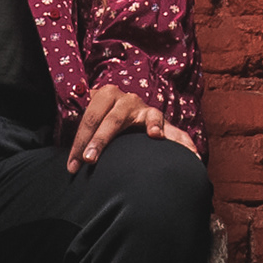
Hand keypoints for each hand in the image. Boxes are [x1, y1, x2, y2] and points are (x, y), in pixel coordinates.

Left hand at [66, 79, 198, 171]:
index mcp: (105, 95)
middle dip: (100, 140)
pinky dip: (184, 141)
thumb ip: (81, 135)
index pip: (89, 118)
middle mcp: (127, 99)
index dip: (78, 142)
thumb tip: (68, 163)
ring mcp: (146, 109)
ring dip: (152, 127)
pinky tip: (193, 154)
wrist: (122, 109)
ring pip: (149, 117)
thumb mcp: (90, 123)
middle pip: (114, 118)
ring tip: (155, 136)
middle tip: (89, 160)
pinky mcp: (161, 122)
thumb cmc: (102, 123)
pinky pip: (176, 131)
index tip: (72, 167)